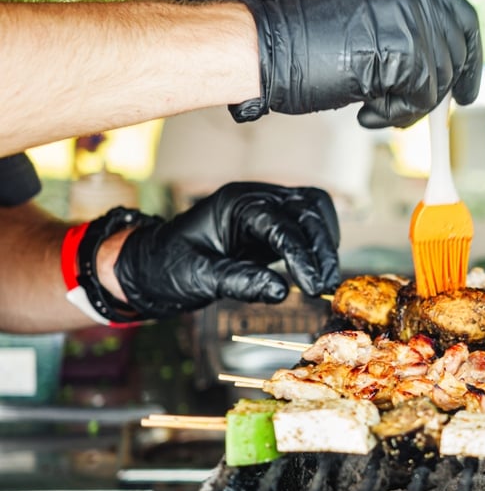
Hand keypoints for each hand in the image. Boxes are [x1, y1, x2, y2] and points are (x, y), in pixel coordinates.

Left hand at [113, 183, 339, 318]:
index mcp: (235, 204)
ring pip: (315, 211)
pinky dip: (320, 245)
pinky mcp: (274, 226)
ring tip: (324, 280)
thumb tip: (281, 292)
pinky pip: (309, 225)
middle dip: (321, 249)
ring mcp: (267, 209)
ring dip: (325, 244)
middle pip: (307, 210)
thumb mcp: (200, 277)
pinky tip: (317, 270)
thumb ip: (240, 281)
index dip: (302, 255)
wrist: (154, 265)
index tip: (313, 287)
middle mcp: (256, 198)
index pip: (281, 224)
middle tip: (324, 287)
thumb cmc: (169, 267)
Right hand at [231, 0, 481, 128]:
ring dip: (408, 107)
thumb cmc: (306, 38)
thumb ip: (407, 36)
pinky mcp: (406, 52)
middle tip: (415, 113)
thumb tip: (443, 70)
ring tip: (373, 109)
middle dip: (438, 91)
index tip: (467, 89)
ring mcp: (413, 20)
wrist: (270, 47)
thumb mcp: (371, 25)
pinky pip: (422, 100)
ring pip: (438, 81)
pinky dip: (396, 115)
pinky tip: (367, 113)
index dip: (470, 57)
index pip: (461, 19)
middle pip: (454, 53)